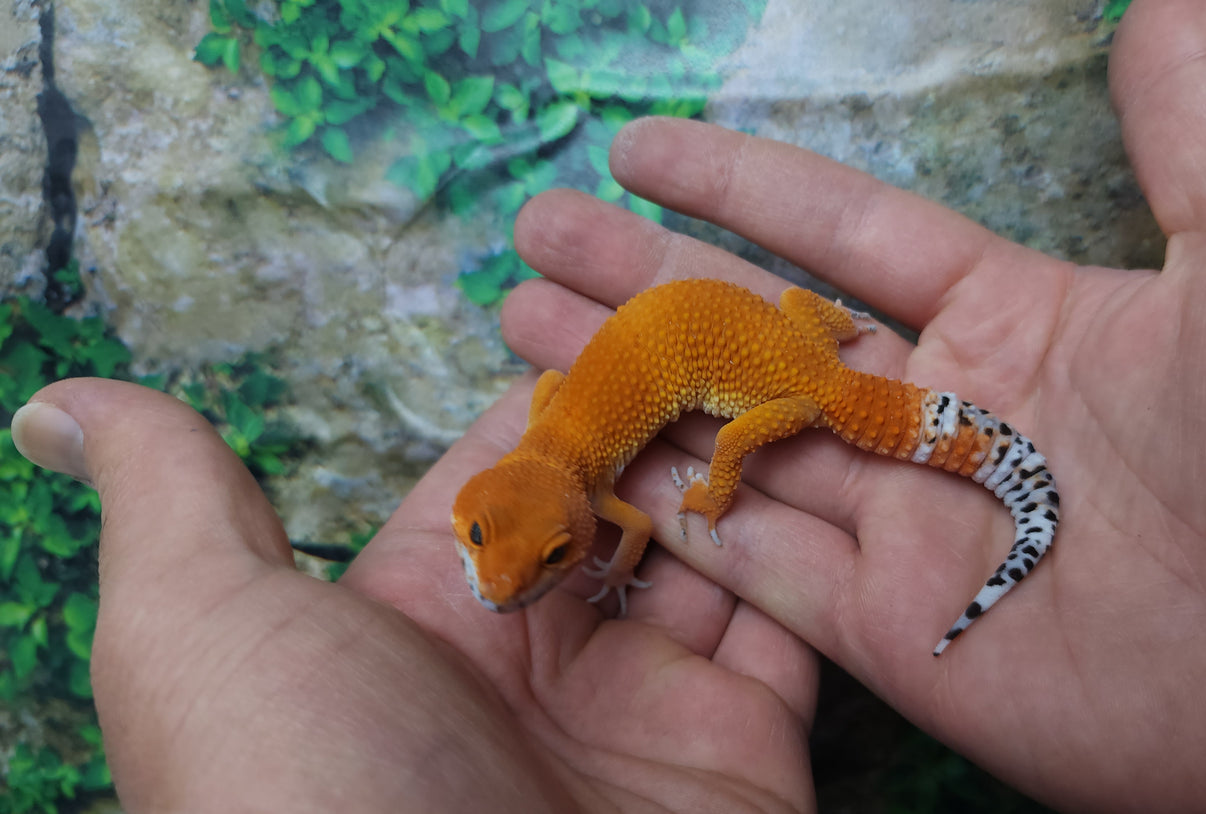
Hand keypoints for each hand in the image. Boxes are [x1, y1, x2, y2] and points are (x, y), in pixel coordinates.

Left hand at [12, 378, 814, 810]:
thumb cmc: (310, 788)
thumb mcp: (203, 632)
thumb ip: (176, 504)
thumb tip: (60, 402)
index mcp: (430, 608)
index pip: (516, 458)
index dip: (569, 375)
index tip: (627, 282)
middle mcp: (546, 652)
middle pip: (629, 490)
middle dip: (678, 399)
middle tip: (740, 301)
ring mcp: (653, 702)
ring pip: (722, 544)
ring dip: (757, 454)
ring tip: (806, 350)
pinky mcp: (746, 750)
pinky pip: (795, 627)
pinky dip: (822, 550)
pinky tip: (845, 455)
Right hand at [500, 0, 1205, 810]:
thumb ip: (1194, 128)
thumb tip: (1171, 0)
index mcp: (1022, 322)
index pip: (843, 236)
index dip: (738, 186)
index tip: (639, 144)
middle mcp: (952, 423)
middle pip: (760, 338)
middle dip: (642, 287)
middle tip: (535, 242)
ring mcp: (922, 535)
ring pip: (739, 449)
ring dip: (631, 396)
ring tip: (518, 340)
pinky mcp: (909, 642)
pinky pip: (765, 575)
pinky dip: (677, 526)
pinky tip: (590, 472)